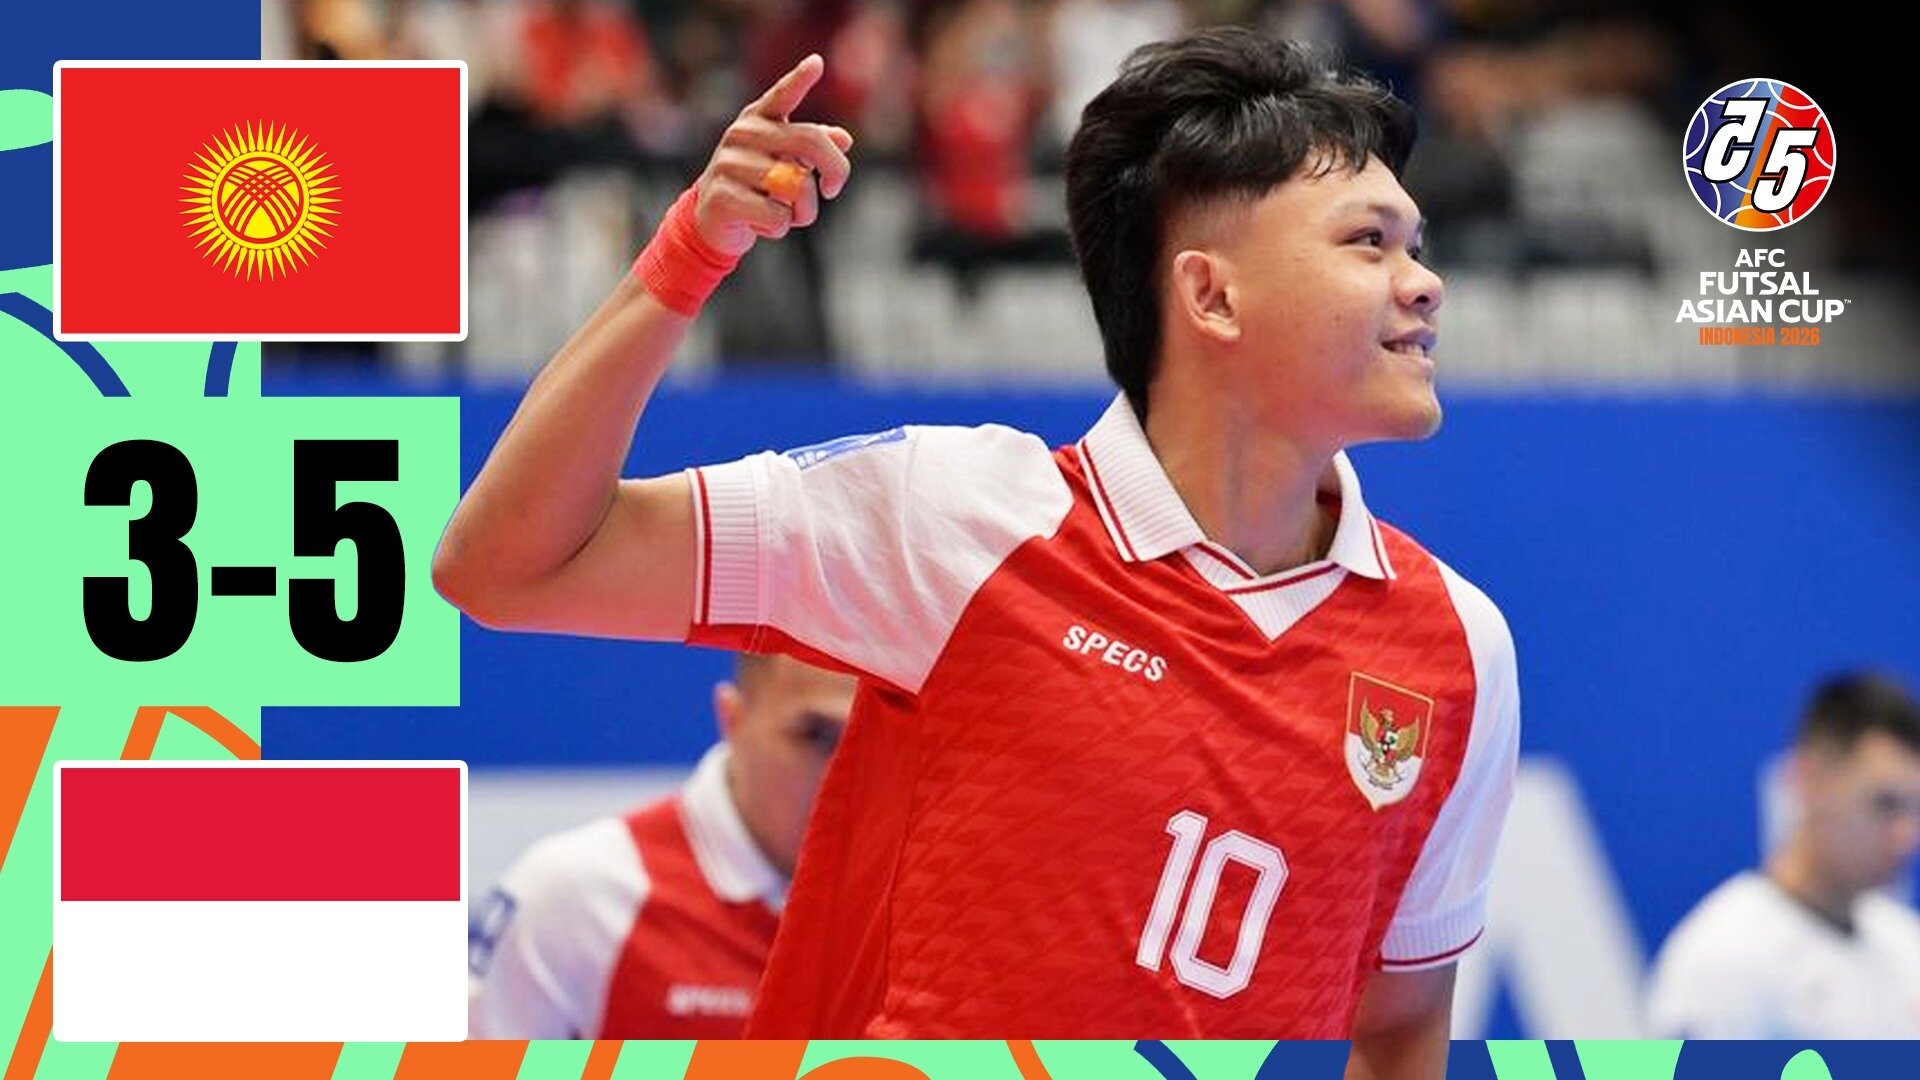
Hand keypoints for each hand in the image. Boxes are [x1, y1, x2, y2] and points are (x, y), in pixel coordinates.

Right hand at [692, 54, 853, 258]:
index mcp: (757, 120)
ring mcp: (729, 164)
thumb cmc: (756, 187)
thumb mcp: (784, 163)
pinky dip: (780, 227)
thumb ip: (812, 148)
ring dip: (803, 210)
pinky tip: (760, 223)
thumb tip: (843, 138)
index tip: (816, 63)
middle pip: (810, 141)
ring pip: (797, 187)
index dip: (799, 79)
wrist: (711, 220)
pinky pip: (777, 216)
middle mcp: (742, 134)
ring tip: (784, 212)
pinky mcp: (724, 197)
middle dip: (836, 169)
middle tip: (832, 190)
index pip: (781, 95)